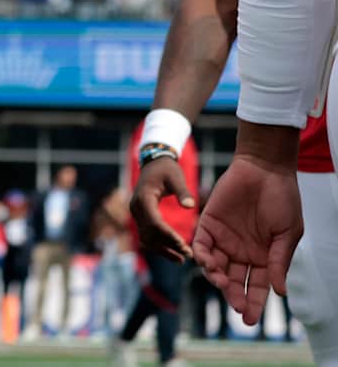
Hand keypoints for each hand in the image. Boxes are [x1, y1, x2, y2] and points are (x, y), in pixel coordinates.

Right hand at [131, 155, 195, 260]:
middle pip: (149, 234)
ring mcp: (136, 213)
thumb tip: (190, 206)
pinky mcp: (140, 216)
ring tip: (181, 260)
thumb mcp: (176, 177)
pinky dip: (159, 245)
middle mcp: (136, 208)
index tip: (184, 246)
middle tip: (187, 256)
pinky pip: (147, 234)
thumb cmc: (166, 169)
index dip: (168, 236)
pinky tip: (173, 252)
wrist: (153, 163)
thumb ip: (182, 192)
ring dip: (162, 250)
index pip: (154, 222)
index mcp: (144, 198)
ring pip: (146, 238)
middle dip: (167, 246)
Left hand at [192, 152, 300, 324]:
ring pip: (216, 267)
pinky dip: (202, 256)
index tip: (249, 320)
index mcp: (264, 258)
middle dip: (233, 295)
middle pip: (234, 281)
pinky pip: (201, 244)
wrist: (264, 169)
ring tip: (221, 283)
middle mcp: (242, 252)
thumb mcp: (287, 233)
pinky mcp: (208, 223)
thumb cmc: (282, 200)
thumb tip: (280, 292)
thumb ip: (280, 261)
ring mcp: (224, 239)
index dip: (253, 303)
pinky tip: (206, 263)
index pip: (257, 287)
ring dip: (216, 278)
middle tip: (235, 305)